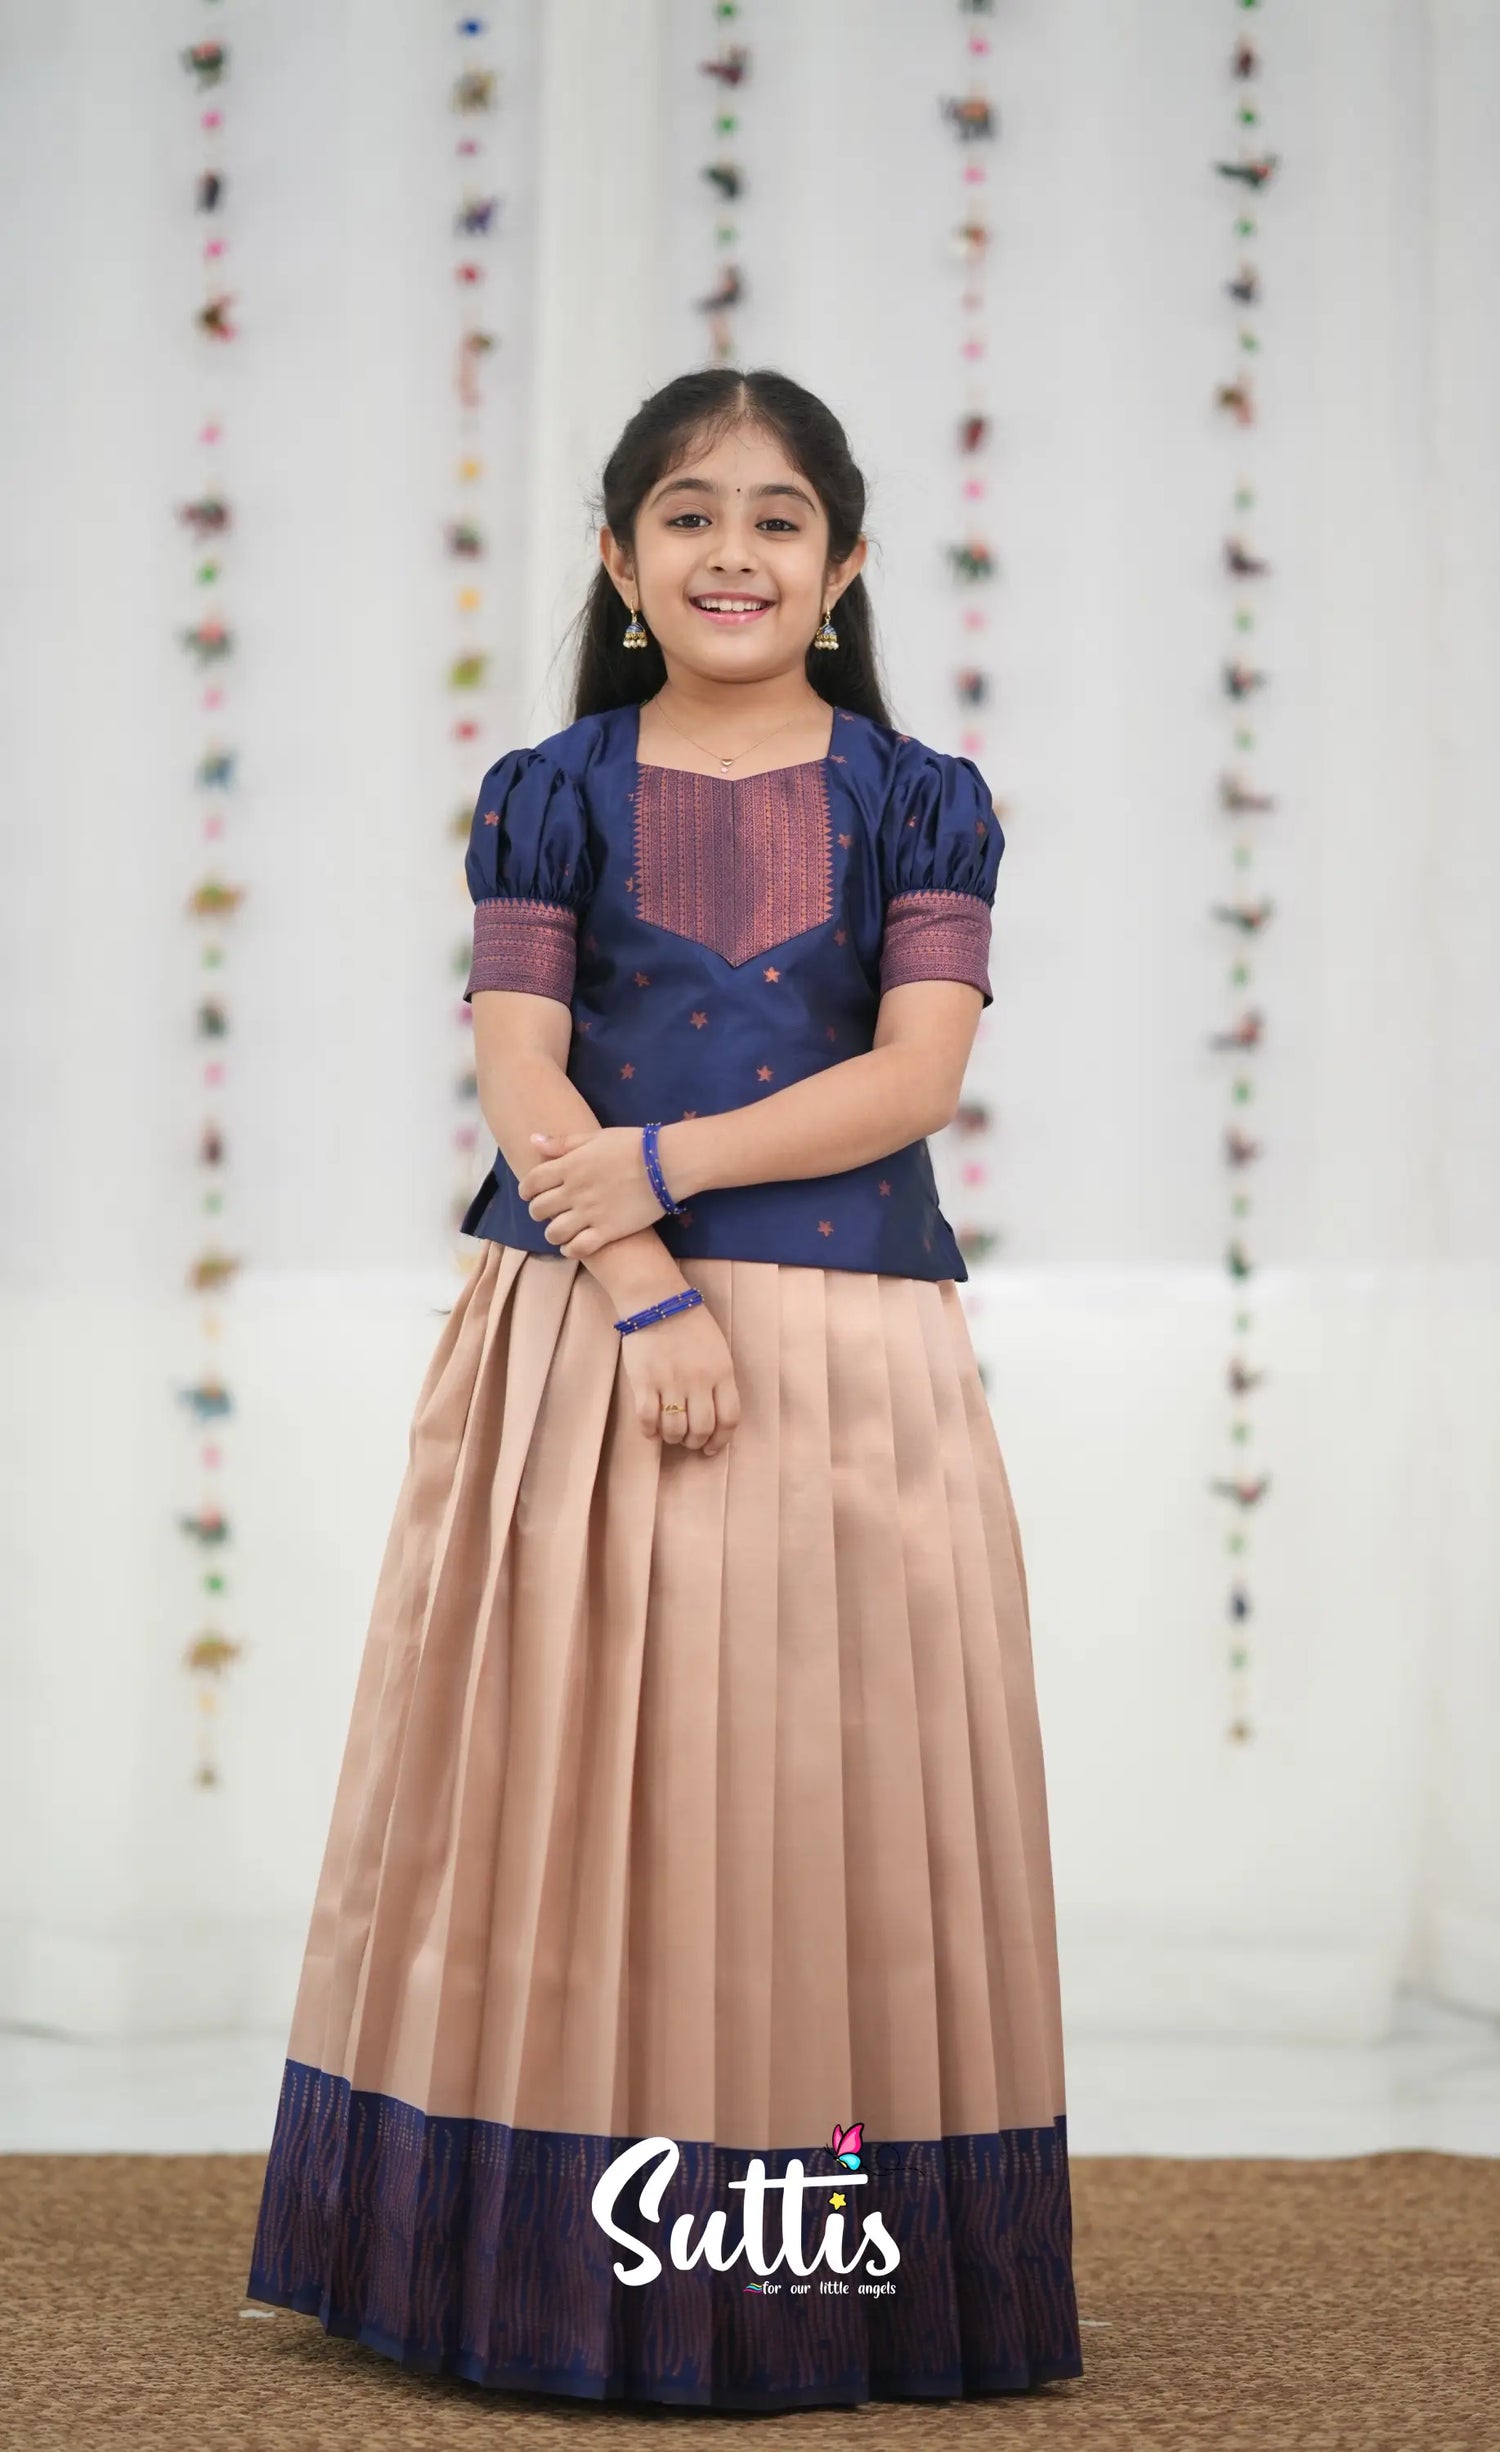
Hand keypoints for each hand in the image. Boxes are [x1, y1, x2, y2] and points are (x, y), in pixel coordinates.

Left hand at [516, 1126, 672, 1256]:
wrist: (666, 1164)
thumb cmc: (632, 1145)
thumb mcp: (595, 1137)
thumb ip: (562, 1142)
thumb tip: (532, 1139)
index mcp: (569, 1165)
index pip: (532, 1183)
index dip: (526, 1191)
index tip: (530, 1194)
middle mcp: (574, 1191)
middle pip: (539, 1210)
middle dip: (538, 1212)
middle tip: (548, 1211)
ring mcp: (590, 1213)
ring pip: (554, 1233)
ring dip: (553, 1233)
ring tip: (561, 1230)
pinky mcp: (608, 1231)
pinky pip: (579, 1248)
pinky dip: (571, 1250)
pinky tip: (573, 1246)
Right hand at [619, 1302, 740, 1455]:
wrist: (657, 1301)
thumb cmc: (690, 1325)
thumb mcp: (718, 1351)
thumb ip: (720, 1382)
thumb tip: (716, 1418)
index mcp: (722, 1372)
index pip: (729, 1418)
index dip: (721, 1440)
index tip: (711, 1447)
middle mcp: (698, 1380)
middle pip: (702, 1428)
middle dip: (695, 1442)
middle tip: (689, 1440)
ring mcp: (670, 1381)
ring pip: (675, 1429)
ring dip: (673, 1438)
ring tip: (671, 1434)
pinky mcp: (643, 1381)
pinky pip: (647, 1419)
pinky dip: (649, 1431)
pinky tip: (651, 1429)